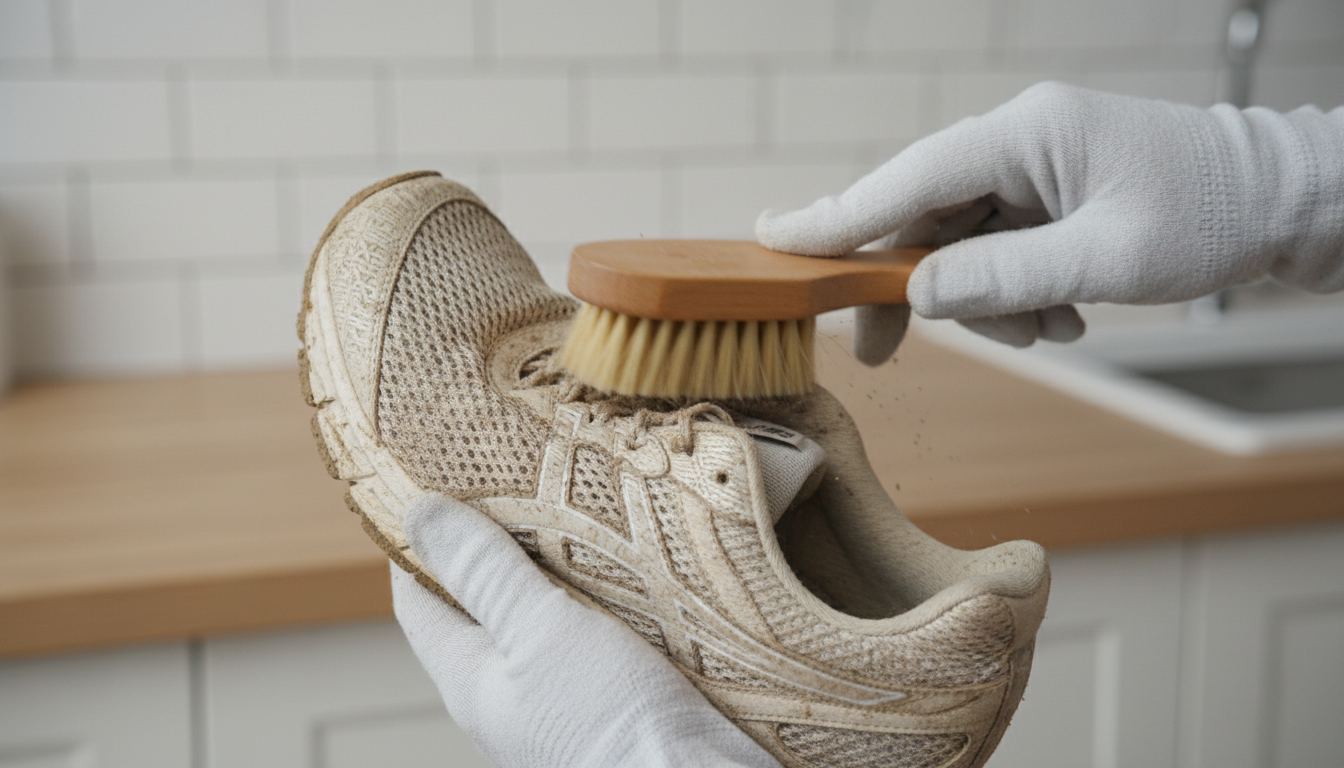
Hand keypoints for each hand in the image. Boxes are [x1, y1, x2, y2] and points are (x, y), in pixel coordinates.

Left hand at [392, 494, 780, 767]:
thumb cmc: (609, 721)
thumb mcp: (541, 630)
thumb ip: (485, 574)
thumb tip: (418, 513)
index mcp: (469, 677)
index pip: (417, 595)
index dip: (420, 537)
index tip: (438, 477)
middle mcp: (506, 692)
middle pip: (480, 602)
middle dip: (492, 540)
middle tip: (515, 475)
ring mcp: (557, 697)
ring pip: (540, 615)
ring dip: (553, 563)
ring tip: (573, 503)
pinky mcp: (609, 699)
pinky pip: (591, 631)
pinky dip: (596, 593)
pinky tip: (624, 565)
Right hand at [758, 82, 1343, 348]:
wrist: (1285, 202)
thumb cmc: (1211, 217)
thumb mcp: (1105, 260)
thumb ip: (1003, 278)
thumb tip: (921, 295)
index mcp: (1026, 134)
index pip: (907, 179)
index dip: (836, 218)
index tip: (772, 242)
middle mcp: (1018, 140)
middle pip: (923, 216)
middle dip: (912, 287)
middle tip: (882, 351)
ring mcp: (1034, 165)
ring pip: (960, 240)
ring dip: (984, 299)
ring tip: (1047, 329)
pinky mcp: (1050, 191)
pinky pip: (998, 245)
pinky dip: (1014, 291)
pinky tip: (1061, 314)